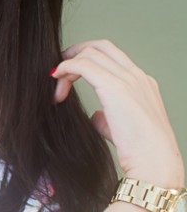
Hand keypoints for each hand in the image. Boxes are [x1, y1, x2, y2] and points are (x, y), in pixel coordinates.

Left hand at [51, 39, 183, 187]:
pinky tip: (56, 78)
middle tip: (59, 68)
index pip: (113, 57)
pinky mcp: (115, 87)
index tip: (70, 73)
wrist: (154, 164)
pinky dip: (67, 68)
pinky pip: (84, 65)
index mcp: (143, 83)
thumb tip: (96, 116)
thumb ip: (108, 119)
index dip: (88, 59)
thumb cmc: (141, 153)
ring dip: (68, 64)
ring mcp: (128, 79)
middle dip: (76, 52)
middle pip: (102, 46)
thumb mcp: (122, 130)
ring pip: (91, 52)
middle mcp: (137, 76)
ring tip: (56, 84)